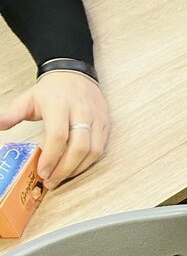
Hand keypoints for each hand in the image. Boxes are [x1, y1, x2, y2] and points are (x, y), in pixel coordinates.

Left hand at [0, 71, 109, 186]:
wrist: (76, 74)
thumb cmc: (51, 91)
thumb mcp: (28, 99)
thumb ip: (12, 114)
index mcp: (60, 105)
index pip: (58, 135)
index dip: (51, 157)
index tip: (41, 172)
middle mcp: (82, 111)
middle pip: (79, 147)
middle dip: (64, 169)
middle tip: (50, 181)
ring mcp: (97, 118)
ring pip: (93, 150)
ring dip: (77, 169)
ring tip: (61, 178)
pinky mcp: (105, 124)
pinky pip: (100, 148)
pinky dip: (88, 162)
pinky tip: (74, 168)